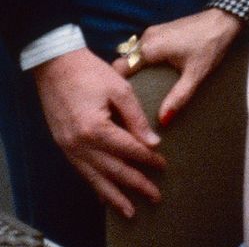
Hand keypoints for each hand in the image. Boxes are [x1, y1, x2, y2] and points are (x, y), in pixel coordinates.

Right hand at [33, 47, 165, 216]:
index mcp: (95, 129)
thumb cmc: (91, 72)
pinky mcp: (63, 146)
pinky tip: (105, 196)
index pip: (128, 150)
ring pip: (95, 179)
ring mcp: (68, 148)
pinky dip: (95, 185)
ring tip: (130, 211)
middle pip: (113, 171)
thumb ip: (137, 118)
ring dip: (114, 196)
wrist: (56, 65)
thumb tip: (153, 143)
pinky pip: (82, 172)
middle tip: (155, 197)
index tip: (164, 165)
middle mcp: (79, 145)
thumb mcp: (120, 89)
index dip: (148, 159)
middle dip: (135, 185)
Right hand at [111, 7, 242, 126]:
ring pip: (133, 55)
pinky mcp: (162, 30)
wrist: (225, 18)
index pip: (119, 68)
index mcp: (150, 48)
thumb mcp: (196, 74)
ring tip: (138, 92)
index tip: (116, 104)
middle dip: (125, 81)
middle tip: (128, 102)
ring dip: (134, 71)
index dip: (115, 86)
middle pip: (125, 63)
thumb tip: (163, 120)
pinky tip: (152, 76)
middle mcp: (147, 37)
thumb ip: (178, 97)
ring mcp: (154, 31)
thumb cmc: (211, 44)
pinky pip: (144, 49)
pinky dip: (143, 62)